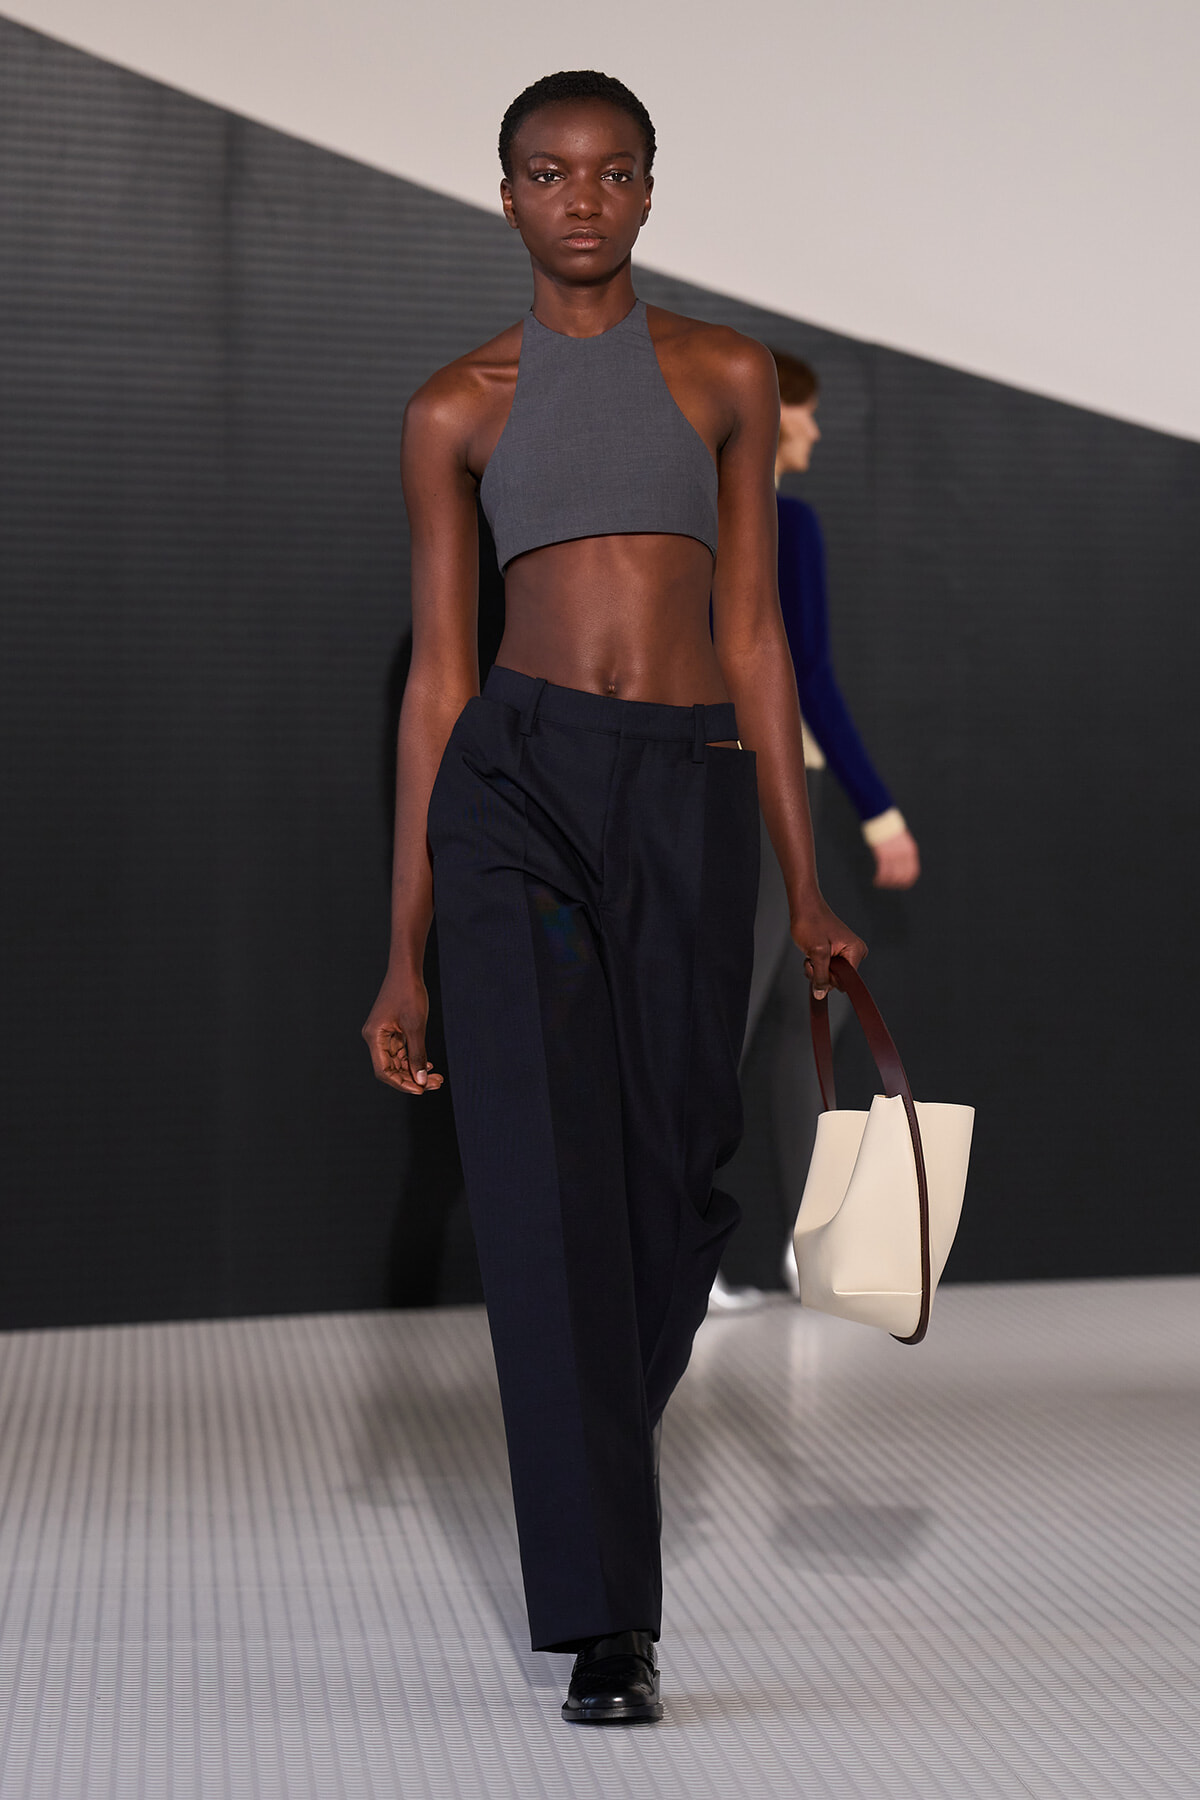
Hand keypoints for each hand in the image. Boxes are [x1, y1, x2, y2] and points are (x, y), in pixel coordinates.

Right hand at [362, 972, 444, 1095]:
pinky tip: (430, 1065)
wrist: (407, 970)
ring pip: (399, 1062)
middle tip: (436, 1084)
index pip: (384, 1071)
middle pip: (392, 1069)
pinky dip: (415, 1059)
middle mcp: (375, 1039)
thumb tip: (421, 1080)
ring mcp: (384, 1035)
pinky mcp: (393, 1031)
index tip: (421, 1090)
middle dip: (413, 1078)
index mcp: (374, 1037)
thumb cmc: (409, 994)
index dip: (401, 1083)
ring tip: (438, 1078)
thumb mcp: (415, 1026)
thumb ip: (417, 1054)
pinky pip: (402, 1052)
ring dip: (417, 1070)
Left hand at [790, 898, 866, 999]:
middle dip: (821, 974)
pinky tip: (811, 955)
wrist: (804, 907)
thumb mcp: (816, 953)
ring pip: (830, 976)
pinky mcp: (836, 953)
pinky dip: (816, 966)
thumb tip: (821, 995)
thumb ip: (820, 976)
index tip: (818, 968)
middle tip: (811, 960)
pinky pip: (826, 969)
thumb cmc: (811, 923)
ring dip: (816, 970)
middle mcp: (854, 953)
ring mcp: (845, 953)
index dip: (830, 979)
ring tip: (810, 956)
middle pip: (838, 979)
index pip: (846, 980)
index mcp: (856, 951)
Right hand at [872, 828, 920, 888]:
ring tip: (879, 883)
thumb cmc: (888, 827)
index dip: (906, 881)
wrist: (881, 816)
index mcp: (911, 851)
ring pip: (892, 877)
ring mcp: (894, 855)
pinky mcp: (883, 855)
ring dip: (886, 883)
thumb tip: (899, 864)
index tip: (899, 885)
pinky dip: (880, 879)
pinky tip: (876, 880)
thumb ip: (902, 851)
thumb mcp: (901, 840)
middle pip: (902, 877)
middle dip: (895, 883)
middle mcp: (904, 854)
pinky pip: (883, 872)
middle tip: (887, 884)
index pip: (912, 872)